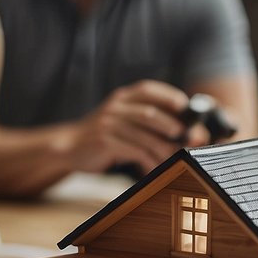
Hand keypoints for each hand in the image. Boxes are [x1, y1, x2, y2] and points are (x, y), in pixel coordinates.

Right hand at [67, 80, 205, 173]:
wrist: (69, 146)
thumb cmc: (105, 136)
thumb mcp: (124, 121)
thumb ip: (150, 123)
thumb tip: (188, 132)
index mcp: (122, 97)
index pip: (148, 89)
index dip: (170, 96)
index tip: (186, 108)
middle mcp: (115, 107)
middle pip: (149, 113)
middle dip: (172, 125)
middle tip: (188, 137)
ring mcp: (108, 124)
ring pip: (143, 136)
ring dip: (163, 148)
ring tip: (175, 158)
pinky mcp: (104, 142)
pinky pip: (133, 152)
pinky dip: (148, 161)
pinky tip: (155, 168)